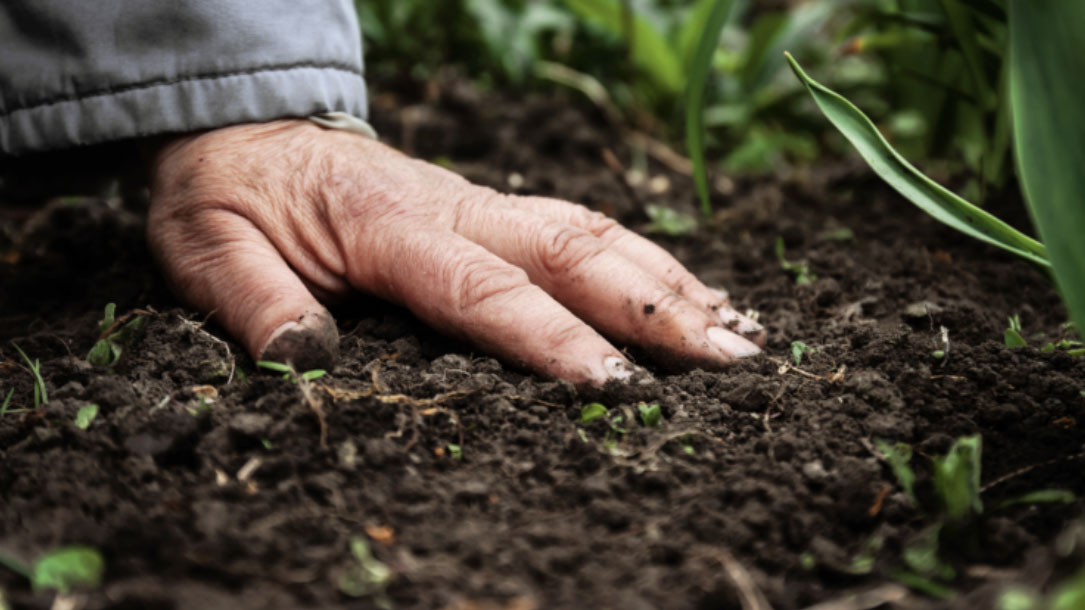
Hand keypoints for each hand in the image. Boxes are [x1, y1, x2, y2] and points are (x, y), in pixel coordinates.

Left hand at [146, 120, 763, 384]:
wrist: (248, 134)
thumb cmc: (230, 197)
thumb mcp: (208, 250)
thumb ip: (255, 304)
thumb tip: (307, 361)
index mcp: (388, 225)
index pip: (484, 288)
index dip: (551, 339)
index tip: (616, 388)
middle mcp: (455, 207)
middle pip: (572, 251)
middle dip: (655, 308)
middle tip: (732, 362)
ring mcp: (481, 203)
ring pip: (593, 232)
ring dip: (669, 282)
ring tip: (740, 331)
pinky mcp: (492, 209)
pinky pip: (582, 228)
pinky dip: (646, 261)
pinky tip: (689, 293)